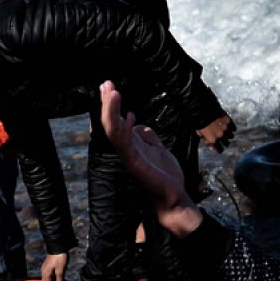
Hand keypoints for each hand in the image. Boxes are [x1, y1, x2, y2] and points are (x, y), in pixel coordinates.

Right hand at [41, 252, 68, 280]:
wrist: (58, 246)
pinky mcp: (48, 267)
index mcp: (45, 275)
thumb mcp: (60, 272)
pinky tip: (61, 280)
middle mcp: (43, 273)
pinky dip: (55, 279)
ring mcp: (45, 270)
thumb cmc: (60, 259)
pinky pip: (50, 276)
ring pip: (49, 280)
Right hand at [101, 81, 202, 236]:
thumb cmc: (166, 176)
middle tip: (106, 83)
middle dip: (108, 102)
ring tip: (112, 91)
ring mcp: (128, 155)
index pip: (117, 121)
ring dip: (111, 110)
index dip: (112, 105)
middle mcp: (126, 148)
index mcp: (131, 144)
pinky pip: (124, 143)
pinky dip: (123, 127)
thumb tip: (140, 125)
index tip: (110, 87)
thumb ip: (149, 137)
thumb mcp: (159, 149)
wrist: (174, 197)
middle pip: (111, 122)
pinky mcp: (134, 163)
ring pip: (113, 129)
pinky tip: (127, 114)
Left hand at [198, 113, 235, 152]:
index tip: (218, 148)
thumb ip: (205, 139)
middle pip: (227, 144)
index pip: (220, 150)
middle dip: (224, 142)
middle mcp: (221, 136)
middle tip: (221, 138)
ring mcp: (226, 128)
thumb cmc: (199, 121)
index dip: (219, 149)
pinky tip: (227, 126)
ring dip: (228, 135)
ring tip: (224, 131)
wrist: (203, 109)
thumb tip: (208, 142)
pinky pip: (234, 128)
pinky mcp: (229, 121)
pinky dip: (231, 128)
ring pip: (231, 136)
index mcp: (213, 140)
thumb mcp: (199, 132)